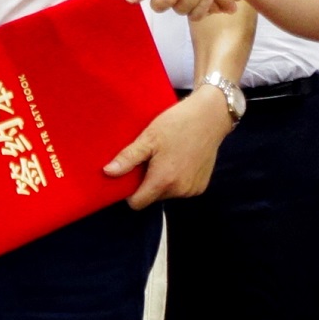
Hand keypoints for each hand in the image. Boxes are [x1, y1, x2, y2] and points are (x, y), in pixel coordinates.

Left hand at [105, 87, 232, 206]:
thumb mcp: (149, 137)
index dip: (130, 192)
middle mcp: (179, 190)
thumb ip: (128, 158)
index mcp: (163, 180)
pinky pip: (182, 190)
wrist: (210, 116)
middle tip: (151, 159)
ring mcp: (192, 190)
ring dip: (163, 181)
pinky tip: (181, 160)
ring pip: (167, 194)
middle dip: (148, 183)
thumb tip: (107, 172)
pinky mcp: (202, 186)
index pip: (137, 203)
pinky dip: (178, 179)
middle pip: (152, 197)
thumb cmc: (177, 123)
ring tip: (167, 157)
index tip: (132, 174)